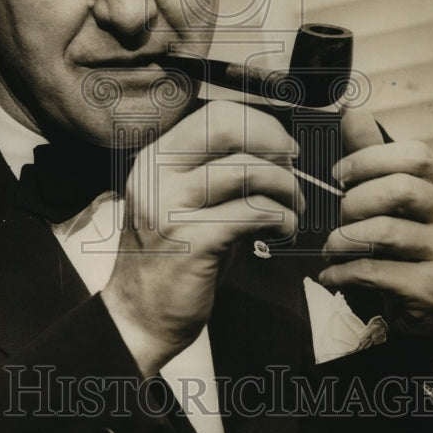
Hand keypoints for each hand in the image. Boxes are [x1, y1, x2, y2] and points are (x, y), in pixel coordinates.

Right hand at [101, 100, 303, 375]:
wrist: (139, 316)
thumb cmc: (172, 257)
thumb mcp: (183, 202)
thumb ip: (216, 171)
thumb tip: (274, 148)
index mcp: (154, 159)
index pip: (213, 116)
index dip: (258, 124)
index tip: (282, 148)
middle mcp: (157, 176)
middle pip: (226, 129)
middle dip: (272, 143)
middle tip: (293, 167)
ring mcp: (170, 208)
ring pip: (247, 171)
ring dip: (286, 188)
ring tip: (293, 208)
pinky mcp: (192, 242)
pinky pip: (254, 213)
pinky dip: (281, 218)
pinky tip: (284, 230)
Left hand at [319, 110, 432, 369]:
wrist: (431, 308)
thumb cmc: (403, 244)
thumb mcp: (392, 199)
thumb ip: (371, 156)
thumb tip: (349, 109)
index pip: (417, 155)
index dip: (370, 159)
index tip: (337, 174)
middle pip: (401, 189)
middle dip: (354, 200)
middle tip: (334, 215)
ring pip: (384, 233)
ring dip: (342, 239)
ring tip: (328, 247)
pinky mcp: (431, 288)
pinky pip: (376, 273)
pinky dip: (342, 272)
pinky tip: (330, 274)